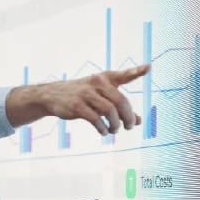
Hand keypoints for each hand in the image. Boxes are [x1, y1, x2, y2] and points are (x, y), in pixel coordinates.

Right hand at [6, 64, 150, 134]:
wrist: (52, 95)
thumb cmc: (81, 96)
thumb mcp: (100, 97)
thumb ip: (119, 107)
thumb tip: (138, 121)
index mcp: (104, 78)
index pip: (122, 75)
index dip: (135, 71)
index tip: (148, 68)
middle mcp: (96, 83)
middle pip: (120, 101)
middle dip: (128, 116)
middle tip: (129, 126)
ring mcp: (86, 94)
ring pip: (109, 111)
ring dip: (115, 124)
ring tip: (114, 130)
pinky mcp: (77, 106)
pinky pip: (96, 119)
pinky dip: (103, 128)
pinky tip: (103, 131)